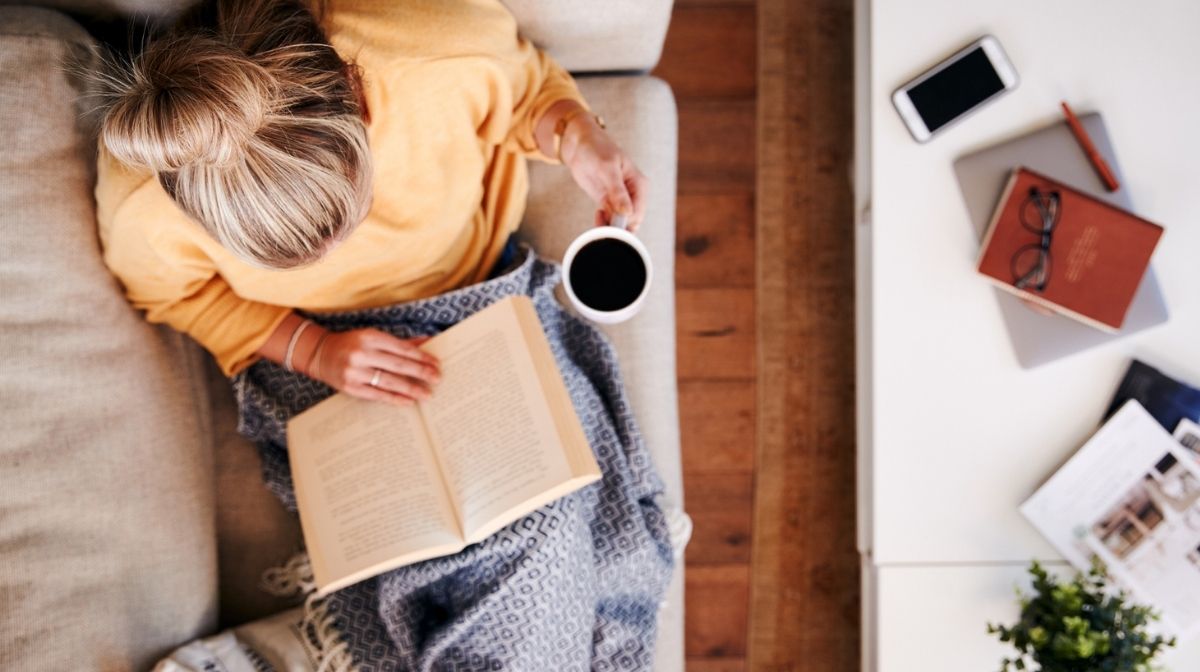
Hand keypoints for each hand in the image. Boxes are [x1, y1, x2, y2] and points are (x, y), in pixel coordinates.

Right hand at [312, 329, 439, 405]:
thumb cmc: (353, 344)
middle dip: (420, 372)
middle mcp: (362, 353)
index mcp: (369, 337)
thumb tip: (426, 342)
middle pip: (398, 365)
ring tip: (427, 394)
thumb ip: (399, 342)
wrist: (320, 354)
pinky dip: (394, 399)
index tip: (436, 363)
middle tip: (437, 379)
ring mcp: (355, 372)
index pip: (401, 348)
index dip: (421, 356)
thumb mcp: (373, 337)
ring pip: (389, 381)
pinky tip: (408, 401)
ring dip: (411, 388)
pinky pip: (377, 395)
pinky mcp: (350, 387)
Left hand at [561, 119, 648, 231]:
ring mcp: (620, 200)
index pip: (638, 212)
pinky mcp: (608, 202)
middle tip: (602, 220)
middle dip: (618, 227)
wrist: (580, 144)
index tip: (610, 221)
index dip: (626, 222)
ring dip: (609, 226)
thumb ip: (617, 191)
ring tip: (598, 215)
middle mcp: (633, 194)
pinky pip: (609, 220)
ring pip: (620, 224)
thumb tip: (628, 213)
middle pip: (631, 221)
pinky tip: (597, 214)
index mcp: (639, 184)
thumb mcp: (607, 168)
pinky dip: (603, 222)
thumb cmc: (597, 149)